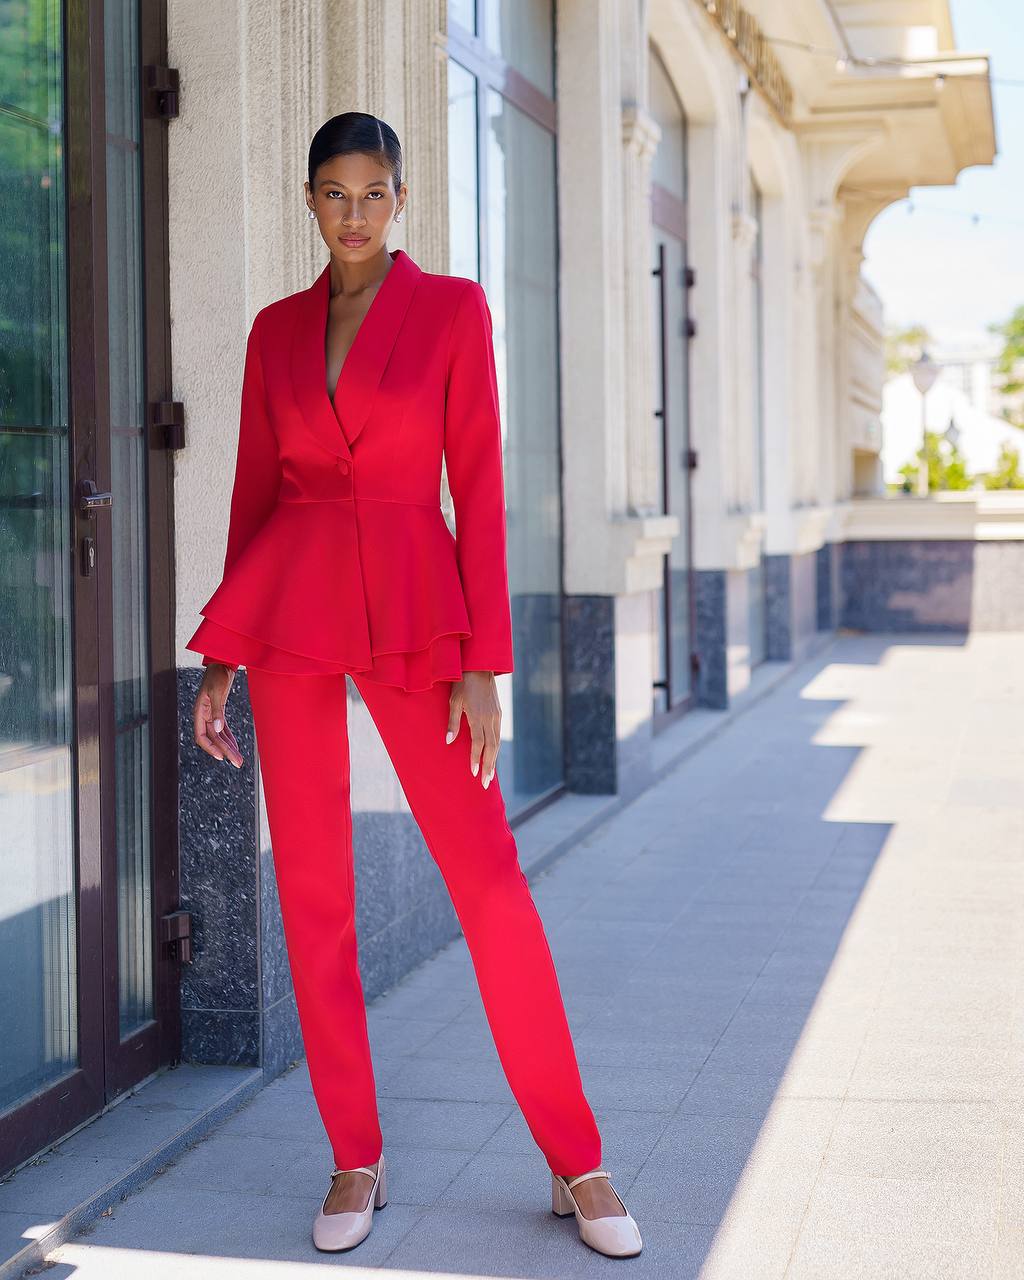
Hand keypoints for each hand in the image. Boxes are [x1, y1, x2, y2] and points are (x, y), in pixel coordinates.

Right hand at [193, 664, 243, 767]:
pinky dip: (230, 738)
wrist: (221, 663)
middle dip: (225, 751)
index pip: (201, 737)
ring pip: (219, 736)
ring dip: (228, 747)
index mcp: (199, 712)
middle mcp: (203, 716)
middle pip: (213, 739)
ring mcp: (210, 714)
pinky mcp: (218, 711)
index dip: (210, 748)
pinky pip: (223, 729)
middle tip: (238, 763)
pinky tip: (235, 746)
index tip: (222, 756)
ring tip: (238, 759)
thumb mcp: (217, 692)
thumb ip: (217, 711)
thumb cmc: (217, 675)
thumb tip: (218, 729)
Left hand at [446, 670, 500, 787]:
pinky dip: (496, 748)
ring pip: (497, 742)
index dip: (476, 759)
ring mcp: (496, 716)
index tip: (474, 773)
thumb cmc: (462, 682)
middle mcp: (490, 718)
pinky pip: (498, 735)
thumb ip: (452, 722)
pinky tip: (493, 755)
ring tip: (490, 775)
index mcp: (478, 716)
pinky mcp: (498, 713)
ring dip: (494, 760)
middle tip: (486, 783)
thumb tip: (448, 742)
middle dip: (489, 766)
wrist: (480, 665)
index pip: (478, 743)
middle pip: (491, 747)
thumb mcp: (453, 700)